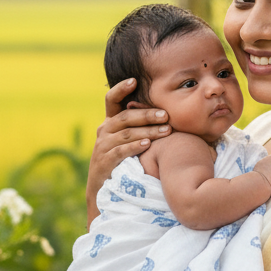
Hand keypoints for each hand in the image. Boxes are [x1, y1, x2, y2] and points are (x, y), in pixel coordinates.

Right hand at [86, 78, 170, 220]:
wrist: (104, 190)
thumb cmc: (124, 160)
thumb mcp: (127, 140)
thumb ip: (140, 126)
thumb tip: (167, 111)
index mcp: (110, 122)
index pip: (111, 100)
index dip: (121, 89)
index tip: (134, 80)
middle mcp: (104, 131)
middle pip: (125, 117)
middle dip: (146, 115)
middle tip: (166, 115)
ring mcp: (102, 147)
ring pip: (126, 134)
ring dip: (148, 131)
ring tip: (166, 130)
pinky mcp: (104, 163)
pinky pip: (120, 152)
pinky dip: (134, 147)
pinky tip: (147, 144)